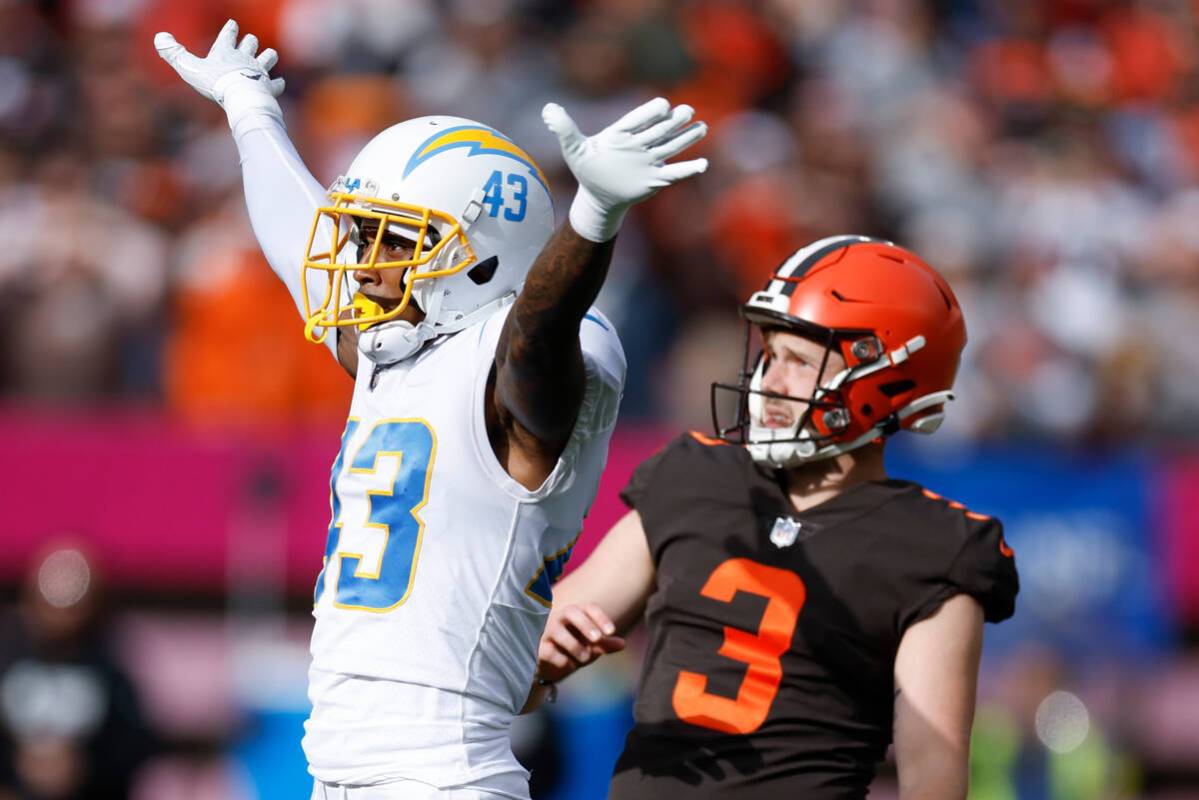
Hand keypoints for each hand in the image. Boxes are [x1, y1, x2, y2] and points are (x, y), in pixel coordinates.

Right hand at [155, 19, 283, 126]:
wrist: (241, 98)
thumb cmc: (215, 83)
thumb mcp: (189, 67)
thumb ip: (174, 54)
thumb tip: (159, 37)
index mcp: (226, 51)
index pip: (229, 33)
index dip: (230, 28)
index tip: (233, 24)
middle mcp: (245, 57)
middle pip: (251, 42)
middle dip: (250, 41)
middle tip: (249, 41)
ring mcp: (259, 71)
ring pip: (269, 57)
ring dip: (268, 56)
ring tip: (268, 56)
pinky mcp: (269, 86)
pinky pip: (277, 83)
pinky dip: (277, 83)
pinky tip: (278, 83)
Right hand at [536, 602, 625, 683]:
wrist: (550, 662)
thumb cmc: (574, 646)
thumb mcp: (591, 646)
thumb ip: (605, 644)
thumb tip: (623, 644)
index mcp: (577, 613)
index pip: (589, 607)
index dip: (600, 617)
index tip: (612, 632)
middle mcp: (560, 617)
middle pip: (571, 612)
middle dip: (585, 624)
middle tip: (597, 639)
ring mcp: (547, 631)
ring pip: (559, 633)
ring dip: (575, 646)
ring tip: (585, 658)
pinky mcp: (538, 647)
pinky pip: (549, 652)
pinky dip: (563, 660)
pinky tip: (568, 665)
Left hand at [543, 97, 707, 241]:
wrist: (598, 196)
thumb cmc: (587, 169)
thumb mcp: (574, 149)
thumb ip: (564, 129)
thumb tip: (547, 109)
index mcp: (623, 132)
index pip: (639, 118)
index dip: (651, 112)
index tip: (663, 106)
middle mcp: (640, 143)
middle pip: (661, 129)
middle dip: (674, 121)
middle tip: (687, 111)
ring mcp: (650, 160)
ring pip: (672, 146)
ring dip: (687, 138)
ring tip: (702, 127)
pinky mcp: (655, 179)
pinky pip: (674, 173)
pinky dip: (688, 169)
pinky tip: (703, 164)